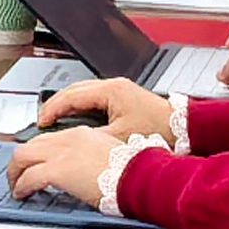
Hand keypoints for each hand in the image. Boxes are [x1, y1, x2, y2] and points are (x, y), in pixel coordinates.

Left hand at [8, 126, 130, 209]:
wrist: (142, 176)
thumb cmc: (135, 171)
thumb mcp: (111, 156)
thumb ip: (93, 157)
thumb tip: (86, 171)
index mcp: (83, 134)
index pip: (50, 139)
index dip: (38, 152)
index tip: (35, 162)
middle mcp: (68, 139)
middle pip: (31, 145)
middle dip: (20, 161)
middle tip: (18, 173)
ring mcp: (61, 153)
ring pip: (23, 157)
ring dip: (16, 172)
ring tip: (16, 185)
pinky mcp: (58, 170)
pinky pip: (29, 177)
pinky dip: (21, 186)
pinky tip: (22, 194)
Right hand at [35, 76, 170, 138]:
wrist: (186, 129)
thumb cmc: (160, 131)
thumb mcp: (119, 139)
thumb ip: (93, 139)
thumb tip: (72, 142)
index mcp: (110, 91)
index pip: (71, 96)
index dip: (52, 109)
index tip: (42, 122)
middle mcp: (114, 85)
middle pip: (74, 90)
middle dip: (56, 105)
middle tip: (44, 121)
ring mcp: (119, 89)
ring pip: (83, 92)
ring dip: (68, 104)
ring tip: (57, 119)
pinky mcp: (124, 96)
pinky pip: (94, 97)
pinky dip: (81, 106)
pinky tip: (78, 118)